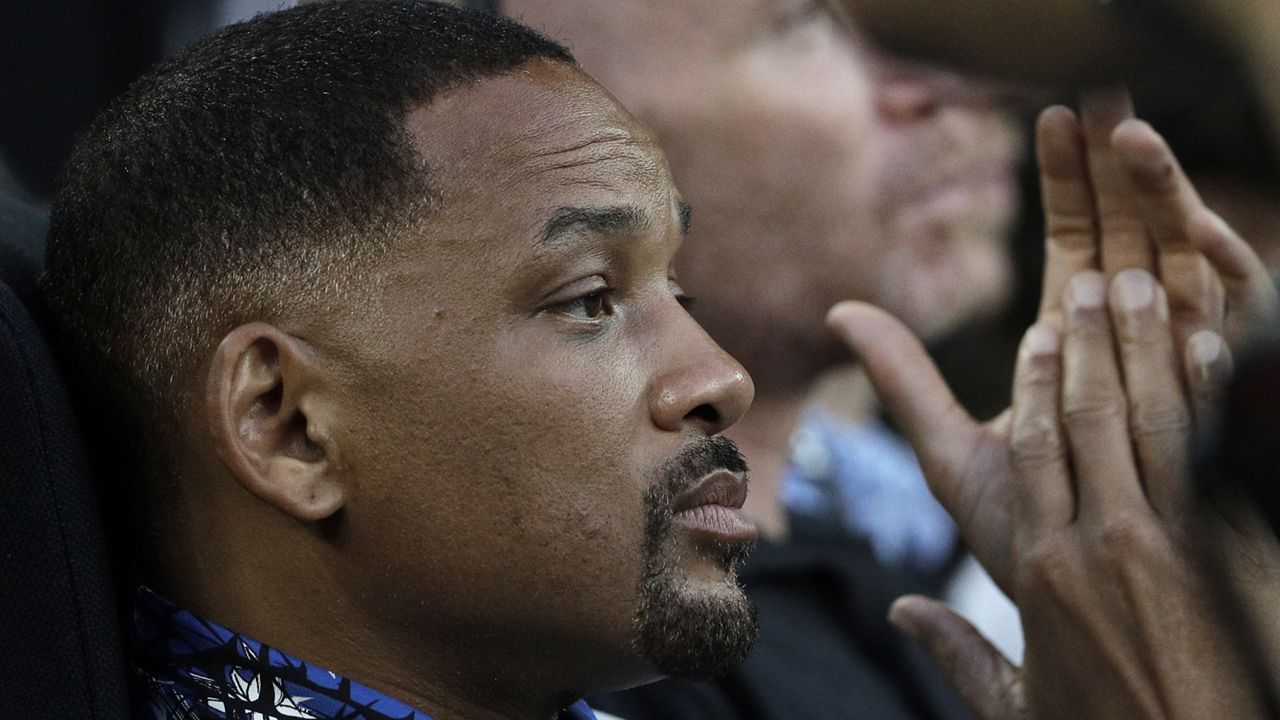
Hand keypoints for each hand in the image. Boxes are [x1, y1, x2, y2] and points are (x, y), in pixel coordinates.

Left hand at [827, 90, 1277, 595]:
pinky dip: (1219, 279)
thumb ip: (907, 383)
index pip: (1076, 248)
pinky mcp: (1222, 414)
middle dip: (1119, 172)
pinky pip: (1233, 336)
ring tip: (1136, 140)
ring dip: (1165, 202)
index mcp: (1076, 349)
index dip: (1069, 183)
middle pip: (1131, 239)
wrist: (1094, 623)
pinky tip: (1192, 231)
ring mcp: (1184, 374)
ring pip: (1182, 270)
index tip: (1053, 120)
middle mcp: (1132, 349)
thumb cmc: (1034, 541)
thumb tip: (837, 314)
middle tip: (1102, 97)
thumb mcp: (955, 457)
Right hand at [886, 272, 1267, 717]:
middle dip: (1091, 343)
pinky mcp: (1234, 551)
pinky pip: (1218, 457)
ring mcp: (1176, 543)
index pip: (1035, 450)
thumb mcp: (1018, 706)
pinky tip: (1211, 348)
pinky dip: (1213, 397)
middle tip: (1095, 279)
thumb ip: (956, 652)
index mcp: (1043, 567)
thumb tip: (899, 615)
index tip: (1040, 332)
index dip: (1038, 384)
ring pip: (1153, 424)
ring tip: (1143, 288)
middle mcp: (1104, 541)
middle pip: (1091, 419)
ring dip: (1145, 349)